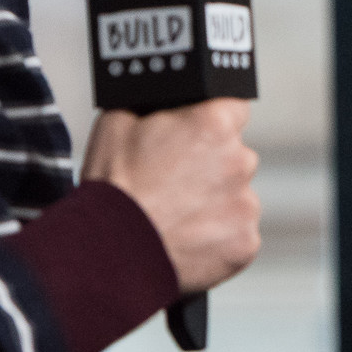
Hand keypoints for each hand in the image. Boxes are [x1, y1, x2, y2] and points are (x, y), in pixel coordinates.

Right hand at [81, 98, 259, 291]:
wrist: (106, 253)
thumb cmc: (111, 189)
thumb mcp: (118, 122)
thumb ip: (156, 104)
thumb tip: (165, 98)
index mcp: (214, 124)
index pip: (234, 108)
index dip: (212, 122)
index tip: (197, 135)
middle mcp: (240, 161)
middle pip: (235, 155)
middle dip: (211, 165)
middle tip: (175, 181)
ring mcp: (246, 205)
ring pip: (237, 196)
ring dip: (216, 202)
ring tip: (176, 214)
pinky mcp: (245, 243)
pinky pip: (237, 233)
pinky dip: (218, 237)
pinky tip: (186, 238)